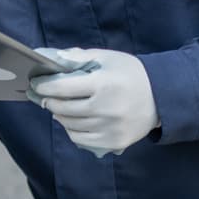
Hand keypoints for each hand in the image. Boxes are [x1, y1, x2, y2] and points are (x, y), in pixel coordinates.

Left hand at [27, 48, 159, 156]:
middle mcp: (105, 108)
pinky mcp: (114, 142)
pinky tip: (73, 121)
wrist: (162, 97)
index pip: (62, 88)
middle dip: (49, 101)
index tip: (36, 84)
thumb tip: (53, 59)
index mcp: (103, 84)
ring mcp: (110, 128)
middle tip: (45, 96)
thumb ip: (80, 57)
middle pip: (63, 108)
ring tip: (59, 107)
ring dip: (59, 115)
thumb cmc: (131, 74)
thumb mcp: (107, 58)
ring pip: (70, 125)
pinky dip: (72, 130)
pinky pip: (81, 139)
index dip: (44, 86)